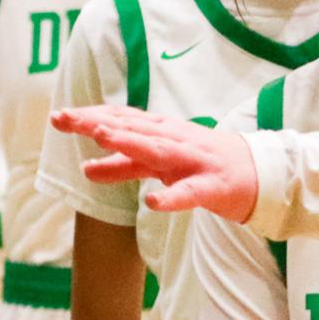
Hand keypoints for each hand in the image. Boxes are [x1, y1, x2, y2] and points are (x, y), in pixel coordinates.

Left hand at [51, 106, 258, 220]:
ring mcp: (194, 161)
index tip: (57, 116)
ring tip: (100, 136)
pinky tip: (152, 203)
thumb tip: (83, 167)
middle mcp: (175, 139)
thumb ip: (122, 166)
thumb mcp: (158, 164)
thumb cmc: (203, 166)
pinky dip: (171, 198)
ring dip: (128, 142)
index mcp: (161, 133)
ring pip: (157, 150)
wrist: (261, 175)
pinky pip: (190, 193)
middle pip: (132, 128)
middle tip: (63, 118)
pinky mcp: (213, 186)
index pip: (121, 119)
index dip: (89, 116)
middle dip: (97, 121)